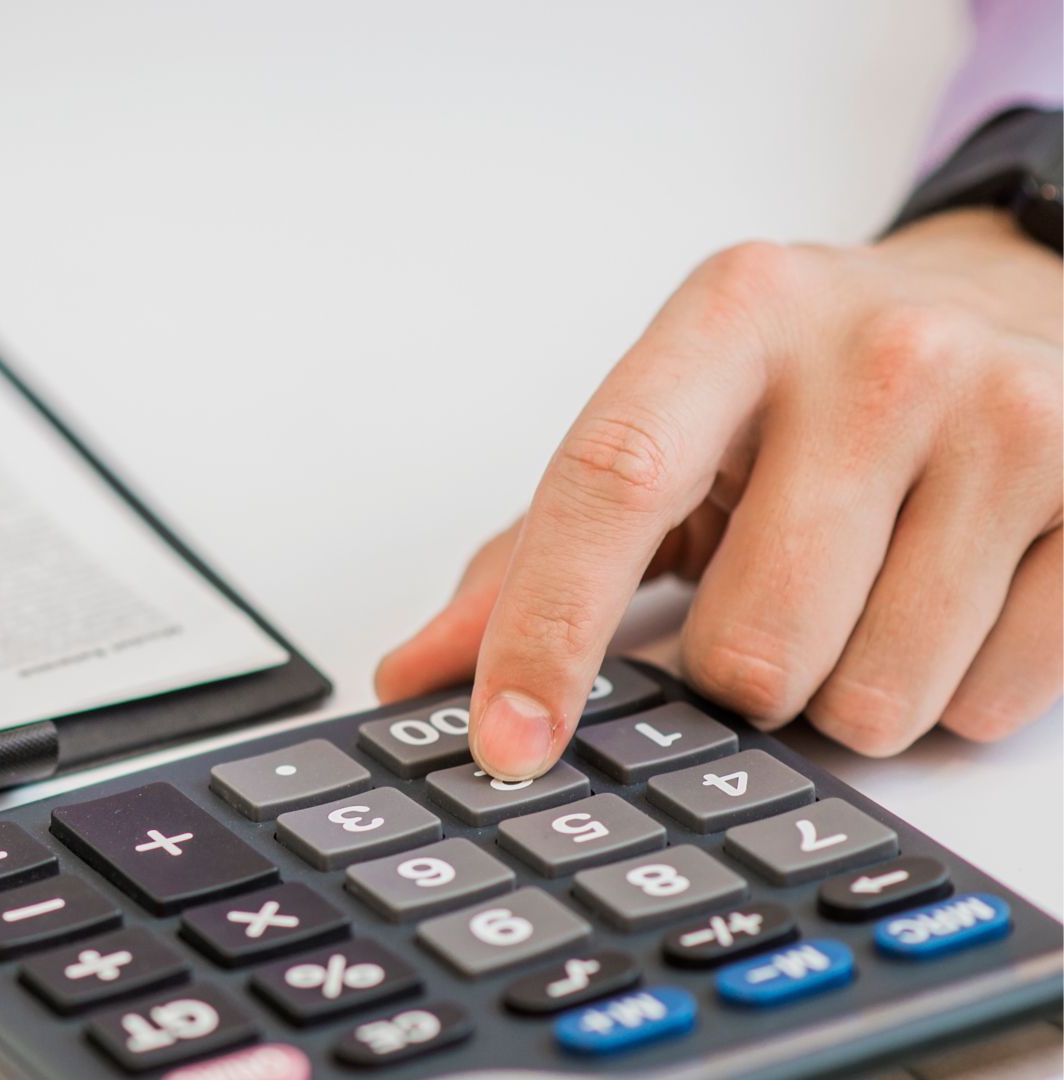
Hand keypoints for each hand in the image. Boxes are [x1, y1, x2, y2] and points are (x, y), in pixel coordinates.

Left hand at [377, 209, 1061, 775]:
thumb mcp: (676, 417)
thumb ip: (540, 547)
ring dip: (848, 689)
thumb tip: (420, 671)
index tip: (503, 740)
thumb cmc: (819, 373)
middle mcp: (877, 355)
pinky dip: (953, 689)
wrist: (1021, 291)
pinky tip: (955, 594)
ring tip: (870, 585)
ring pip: (872, 697)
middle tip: (771, 598)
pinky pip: (992, 701)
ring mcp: (1010, 420)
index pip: (610, 486)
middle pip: (750, 647)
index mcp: (732, 318)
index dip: (544, 631)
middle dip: (739, 673)